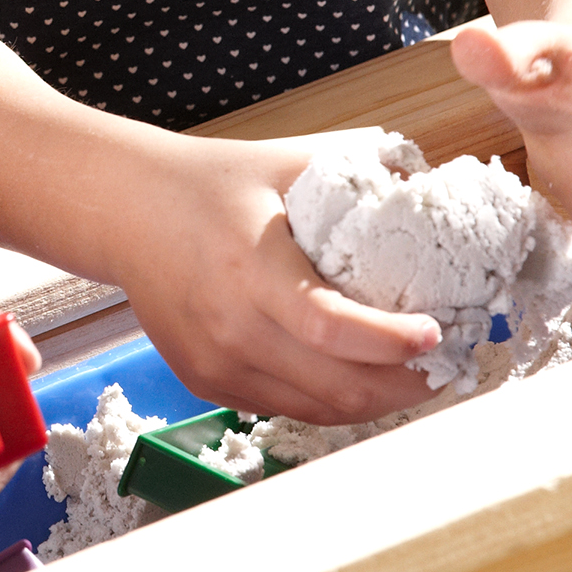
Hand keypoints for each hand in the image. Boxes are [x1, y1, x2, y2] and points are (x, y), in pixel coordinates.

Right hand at [112, 136, 444, 424]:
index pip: (333, 329)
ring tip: (413, 374)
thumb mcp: (285, 161)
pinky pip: (286, 407)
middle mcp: (231, 329)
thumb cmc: (209, 182)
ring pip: (318, 410)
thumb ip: (359, 170)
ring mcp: (216, 364)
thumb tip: (430, 183)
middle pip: (337, 388)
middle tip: (445, 364)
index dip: (393, 343)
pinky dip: (331, 399)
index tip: (437, 332)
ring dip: (376, 400)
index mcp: (251, 271)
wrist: (126, 211)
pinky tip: (357, 374)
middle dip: (406, 385)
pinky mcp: (208, 383)